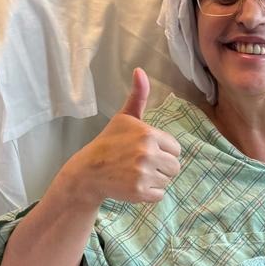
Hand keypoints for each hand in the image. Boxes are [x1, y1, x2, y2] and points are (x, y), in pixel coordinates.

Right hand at [63, 68, 181, 206]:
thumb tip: (140, 70)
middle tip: (141, 164)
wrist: (89, 171)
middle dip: (161, 167)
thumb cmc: (109, 142)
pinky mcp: (139, 192)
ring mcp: (143, 174)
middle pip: (175, 167)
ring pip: (167, 181)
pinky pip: (159, 195)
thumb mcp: (124, 117)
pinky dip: (149, 193)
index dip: (163, 151)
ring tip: (136, 173)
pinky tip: (134, 184)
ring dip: (155, 180)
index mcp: (148, 134)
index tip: (146, 151)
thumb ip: (138, 96)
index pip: (176, 149)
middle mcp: (147, 153)